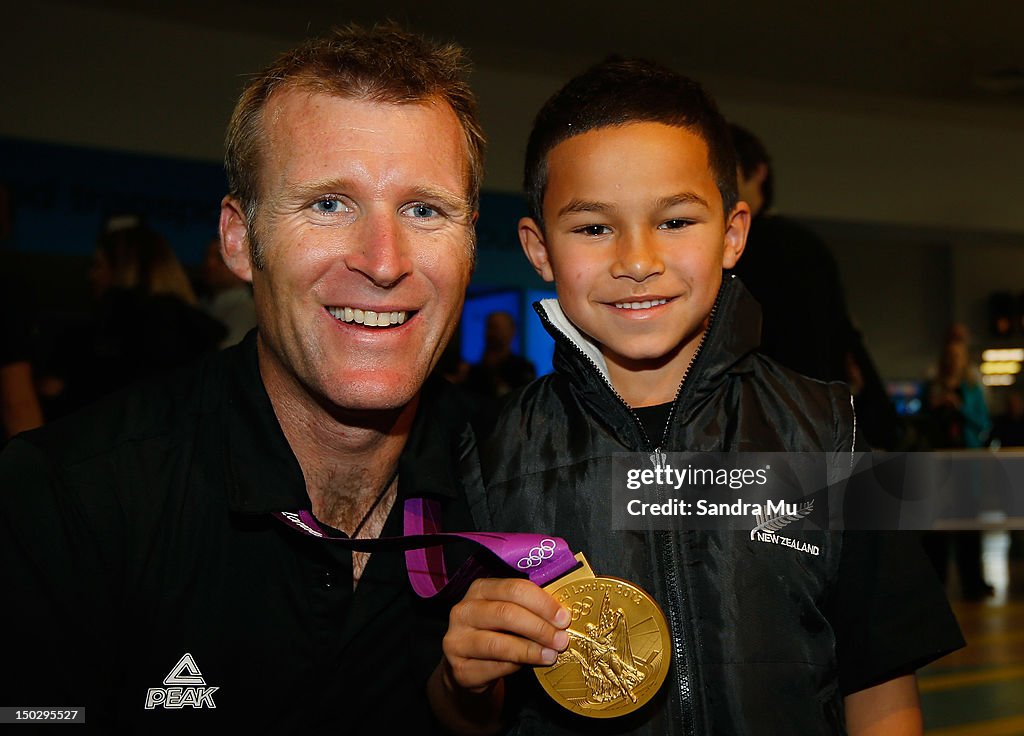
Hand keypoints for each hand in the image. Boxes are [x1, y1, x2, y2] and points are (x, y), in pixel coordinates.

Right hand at [442, 577, 570, 692]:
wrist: (469, 667)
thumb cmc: (497, 634)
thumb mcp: (509, 614)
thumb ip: (529, 609)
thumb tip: (562, 616)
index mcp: (480, 589)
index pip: (513, 589)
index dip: (542, 603)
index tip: (564, 618)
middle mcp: (463, 611)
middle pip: (505, 613)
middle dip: (539, 627)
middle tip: (561, 639)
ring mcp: (457, 640)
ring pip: (498, 643)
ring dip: (531, 650)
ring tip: (551, 655)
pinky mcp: (460, 668)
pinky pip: (493, 667)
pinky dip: (516, 666)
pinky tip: (531, 665)